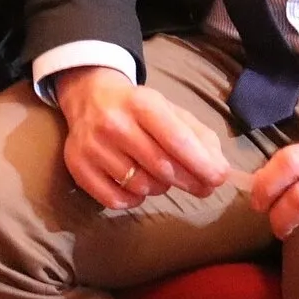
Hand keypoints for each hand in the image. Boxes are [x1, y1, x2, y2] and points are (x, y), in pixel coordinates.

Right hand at [55, 66, 229, 209]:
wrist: (89, 97)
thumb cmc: (138, 108)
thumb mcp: (171, 111)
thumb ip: (200, 138)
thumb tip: (220, 172)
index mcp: (142, 103)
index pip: (177, 140)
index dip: (202, 164)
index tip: (219, 178)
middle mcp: (114, 123)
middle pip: (163, 168)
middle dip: (189, 181)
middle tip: (200, 185)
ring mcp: (93, 146)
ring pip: (142, 186)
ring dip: (159, 187)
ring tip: (157, 173)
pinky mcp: (78, 167)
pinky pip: (118, 200)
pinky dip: (133, 198)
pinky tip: (135, 183)